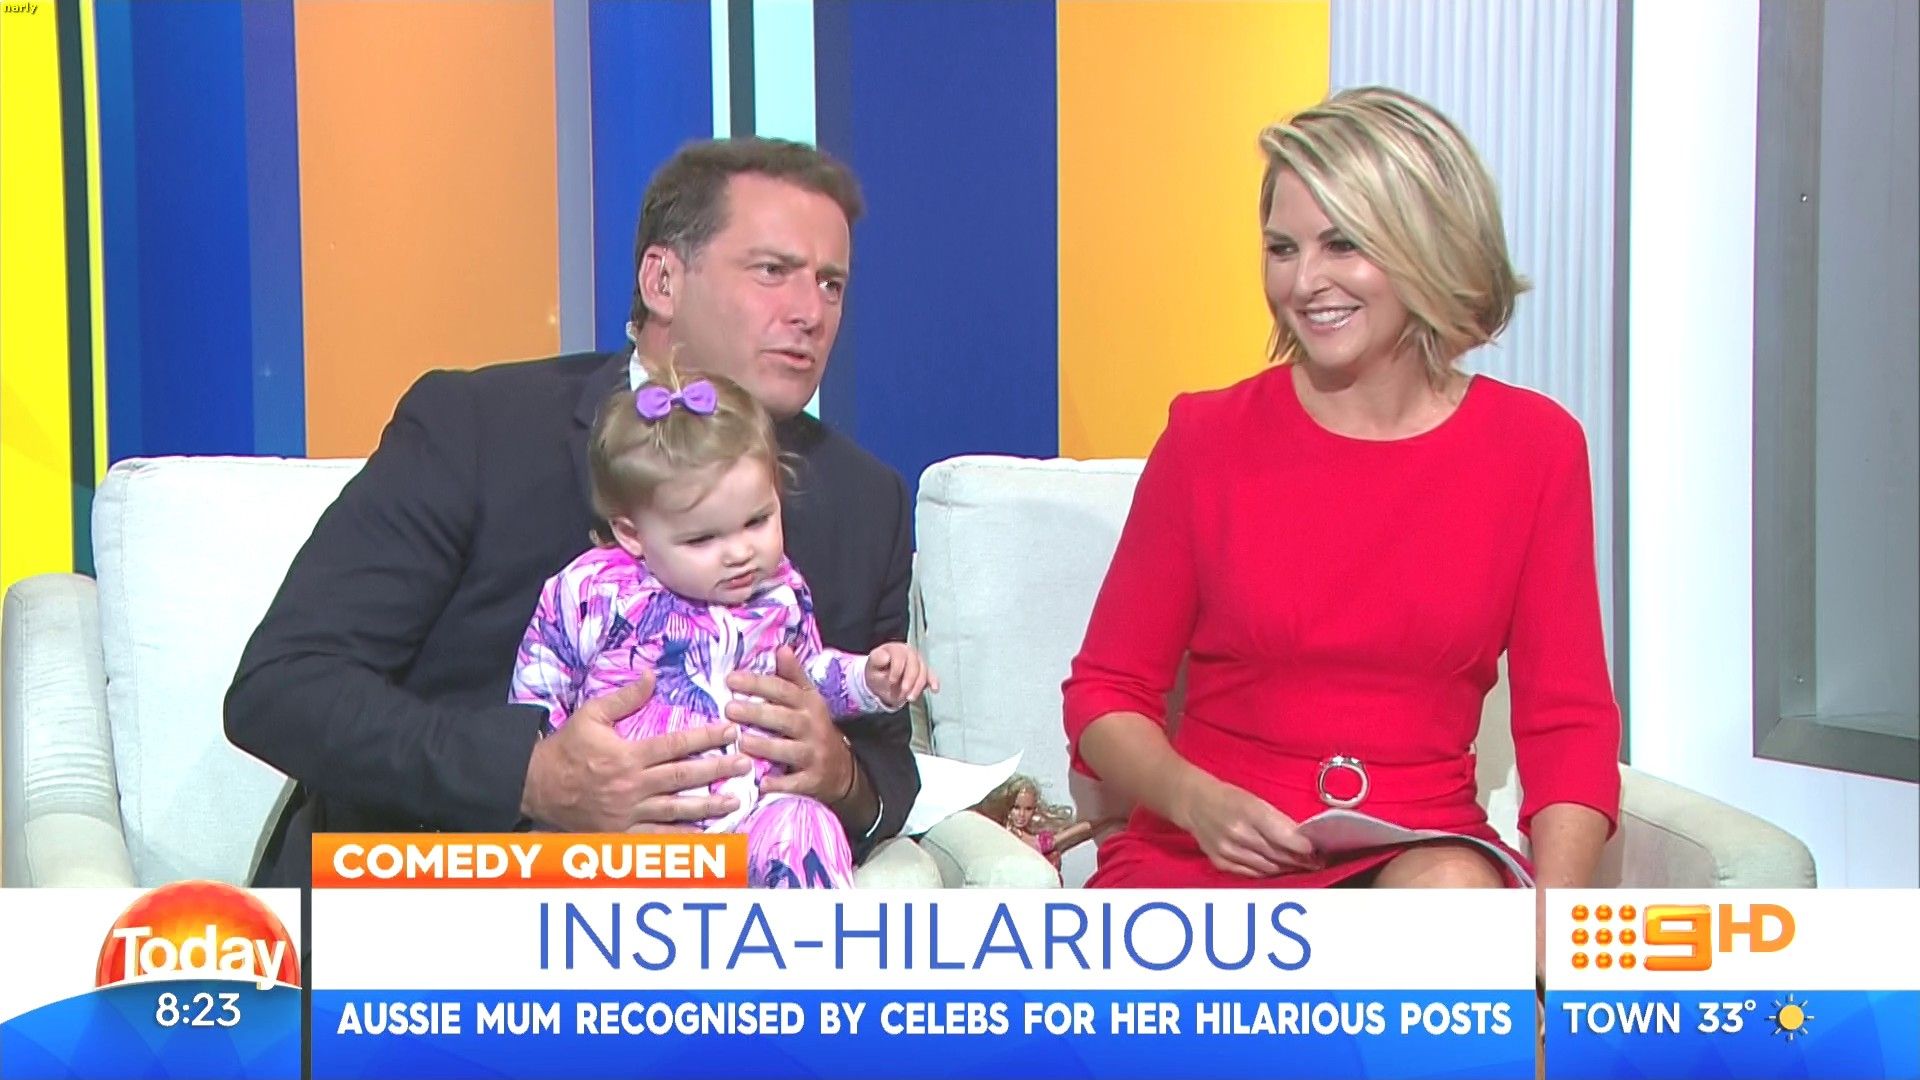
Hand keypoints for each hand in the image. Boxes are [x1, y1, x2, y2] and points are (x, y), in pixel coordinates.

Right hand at [520, 674, 751, 831]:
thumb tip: (652, 675)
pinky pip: (657, 838)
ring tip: (735, 800)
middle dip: (717, 769)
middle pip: (683, 777)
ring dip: (708, 805)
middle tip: (744, 765)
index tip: (730, 732)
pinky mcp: (620, 834)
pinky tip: (705, 834)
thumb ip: (624, 698)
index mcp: (627, 756)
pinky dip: (682, 838)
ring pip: (676, 810)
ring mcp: (627, 813)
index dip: (706, 737)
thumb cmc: (565, 749)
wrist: (535, 787)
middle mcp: (631, 786)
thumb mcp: (590, 715)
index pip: (675, 745)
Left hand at [726, 647, 854, 800]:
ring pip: (789, 750)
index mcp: (809, 704)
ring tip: (741, 741)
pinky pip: (795, 782)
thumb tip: (781, 648)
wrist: (842, 770)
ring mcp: (814, 755)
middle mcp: (813, 727)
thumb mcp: (808, 700)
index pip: (783, 689)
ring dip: (765, 746)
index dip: (758, 683)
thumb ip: (793, 676)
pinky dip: (780, 783)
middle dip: (757, 712)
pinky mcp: (813, 781)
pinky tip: (761, 783)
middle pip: (785, 718)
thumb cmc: (814, 729)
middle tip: (730, 708)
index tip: (731, 679)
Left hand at [866, 642, 936, 706]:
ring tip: (910, 698)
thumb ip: (877, 660)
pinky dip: (933, 681)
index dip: (897, 669)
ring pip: (923, 671)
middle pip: (914, 663)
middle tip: (903, 692)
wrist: (881, 680)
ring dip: (918, 686)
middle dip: (910, 679)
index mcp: (894, 649)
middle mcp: (908, 651)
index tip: (891, 681)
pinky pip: (931, 674)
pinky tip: (934, 689)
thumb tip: (885, 656)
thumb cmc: (876, 672)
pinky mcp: (924, 670)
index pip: (899, 655)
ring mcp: (917, 660)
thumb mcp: (871, 667)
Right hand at [1171, 774, 1319, 877]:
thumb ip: (1278, 819)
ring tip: (1299, 865)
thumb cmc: (1227, 797)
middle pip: (1277, 854)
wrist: (1193, 803)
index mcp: (1249, 811)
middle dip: (1299, 859)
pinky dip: (1267, 872)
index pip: (1283, 835)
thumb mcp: (1254, 799)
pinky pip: (1251, 873)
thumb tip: (1302, 837)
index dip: (1302, 846)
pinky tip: (1277, 868)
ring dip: (1286, 867)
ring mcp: (1228, 850)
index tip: (1316, 850)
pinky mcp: (1220, 861)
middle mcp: (1238, 833)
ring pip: (1267, 867)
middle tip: (1315, 861)